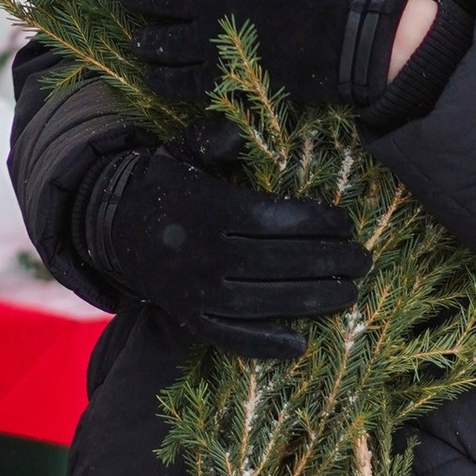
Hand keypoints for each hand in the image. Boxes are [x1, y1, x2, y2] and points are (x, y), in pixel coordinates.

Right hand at [78, 118, 367, 360]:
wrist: (111, 227)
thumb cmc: (164, 186)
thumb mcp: (182, 153)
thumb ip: (212, 141)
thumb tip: (234, 132)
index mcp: (206, 209)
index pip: (273, 219)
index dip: (315, 222)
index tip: (346, 223)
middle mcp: (203, 254)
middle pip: (279, 262)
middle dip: (328, 262)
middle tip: (363, 260)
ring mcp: (196, 291)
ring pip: (264, 301)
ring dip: (313, 300)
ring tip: (349, 293)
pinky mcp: (190, 318)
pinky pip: (231, 337)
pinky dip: (264, 344)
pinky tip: (300, 344)